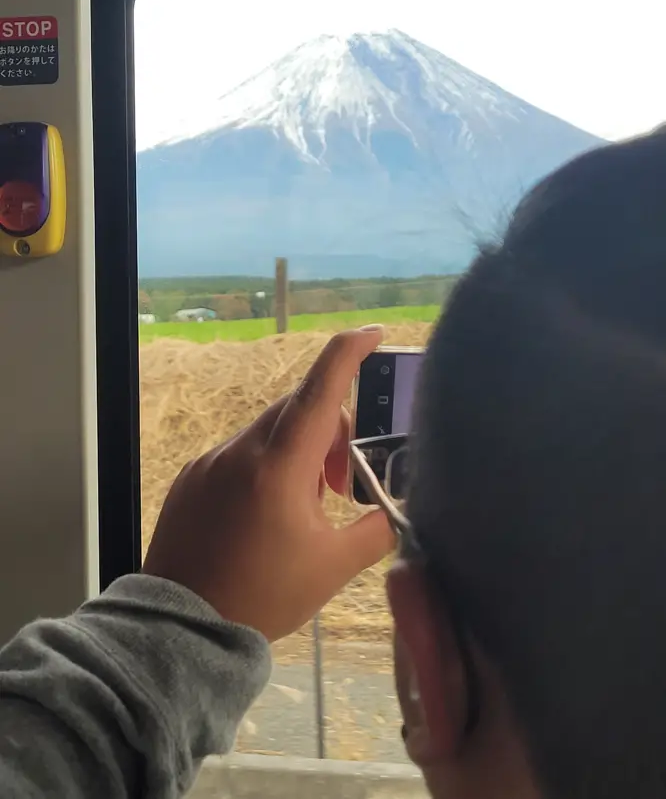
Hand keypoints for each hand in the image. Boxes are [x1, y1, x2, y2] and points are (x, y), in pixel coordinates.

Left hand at [142, 326, 394, 641]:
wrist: (182, 627)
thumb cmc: (263, 596)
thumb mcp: (333, 567)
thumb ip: (375, 530)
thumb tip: (398, 511)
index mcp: (279, 466)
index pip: (320, 390)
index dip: (349, 354)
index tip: (373, 333)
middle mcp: (241, 452)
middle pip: (298, 411)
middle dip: (330, 430)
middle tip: (339, 483)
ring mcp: (210, 462)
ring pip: (268, 433)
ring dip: (297, 452)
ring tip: (302, 505)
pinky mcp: (191, 477)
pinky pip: (238, 454)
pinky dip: (264, 466)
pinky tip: (264, 513)